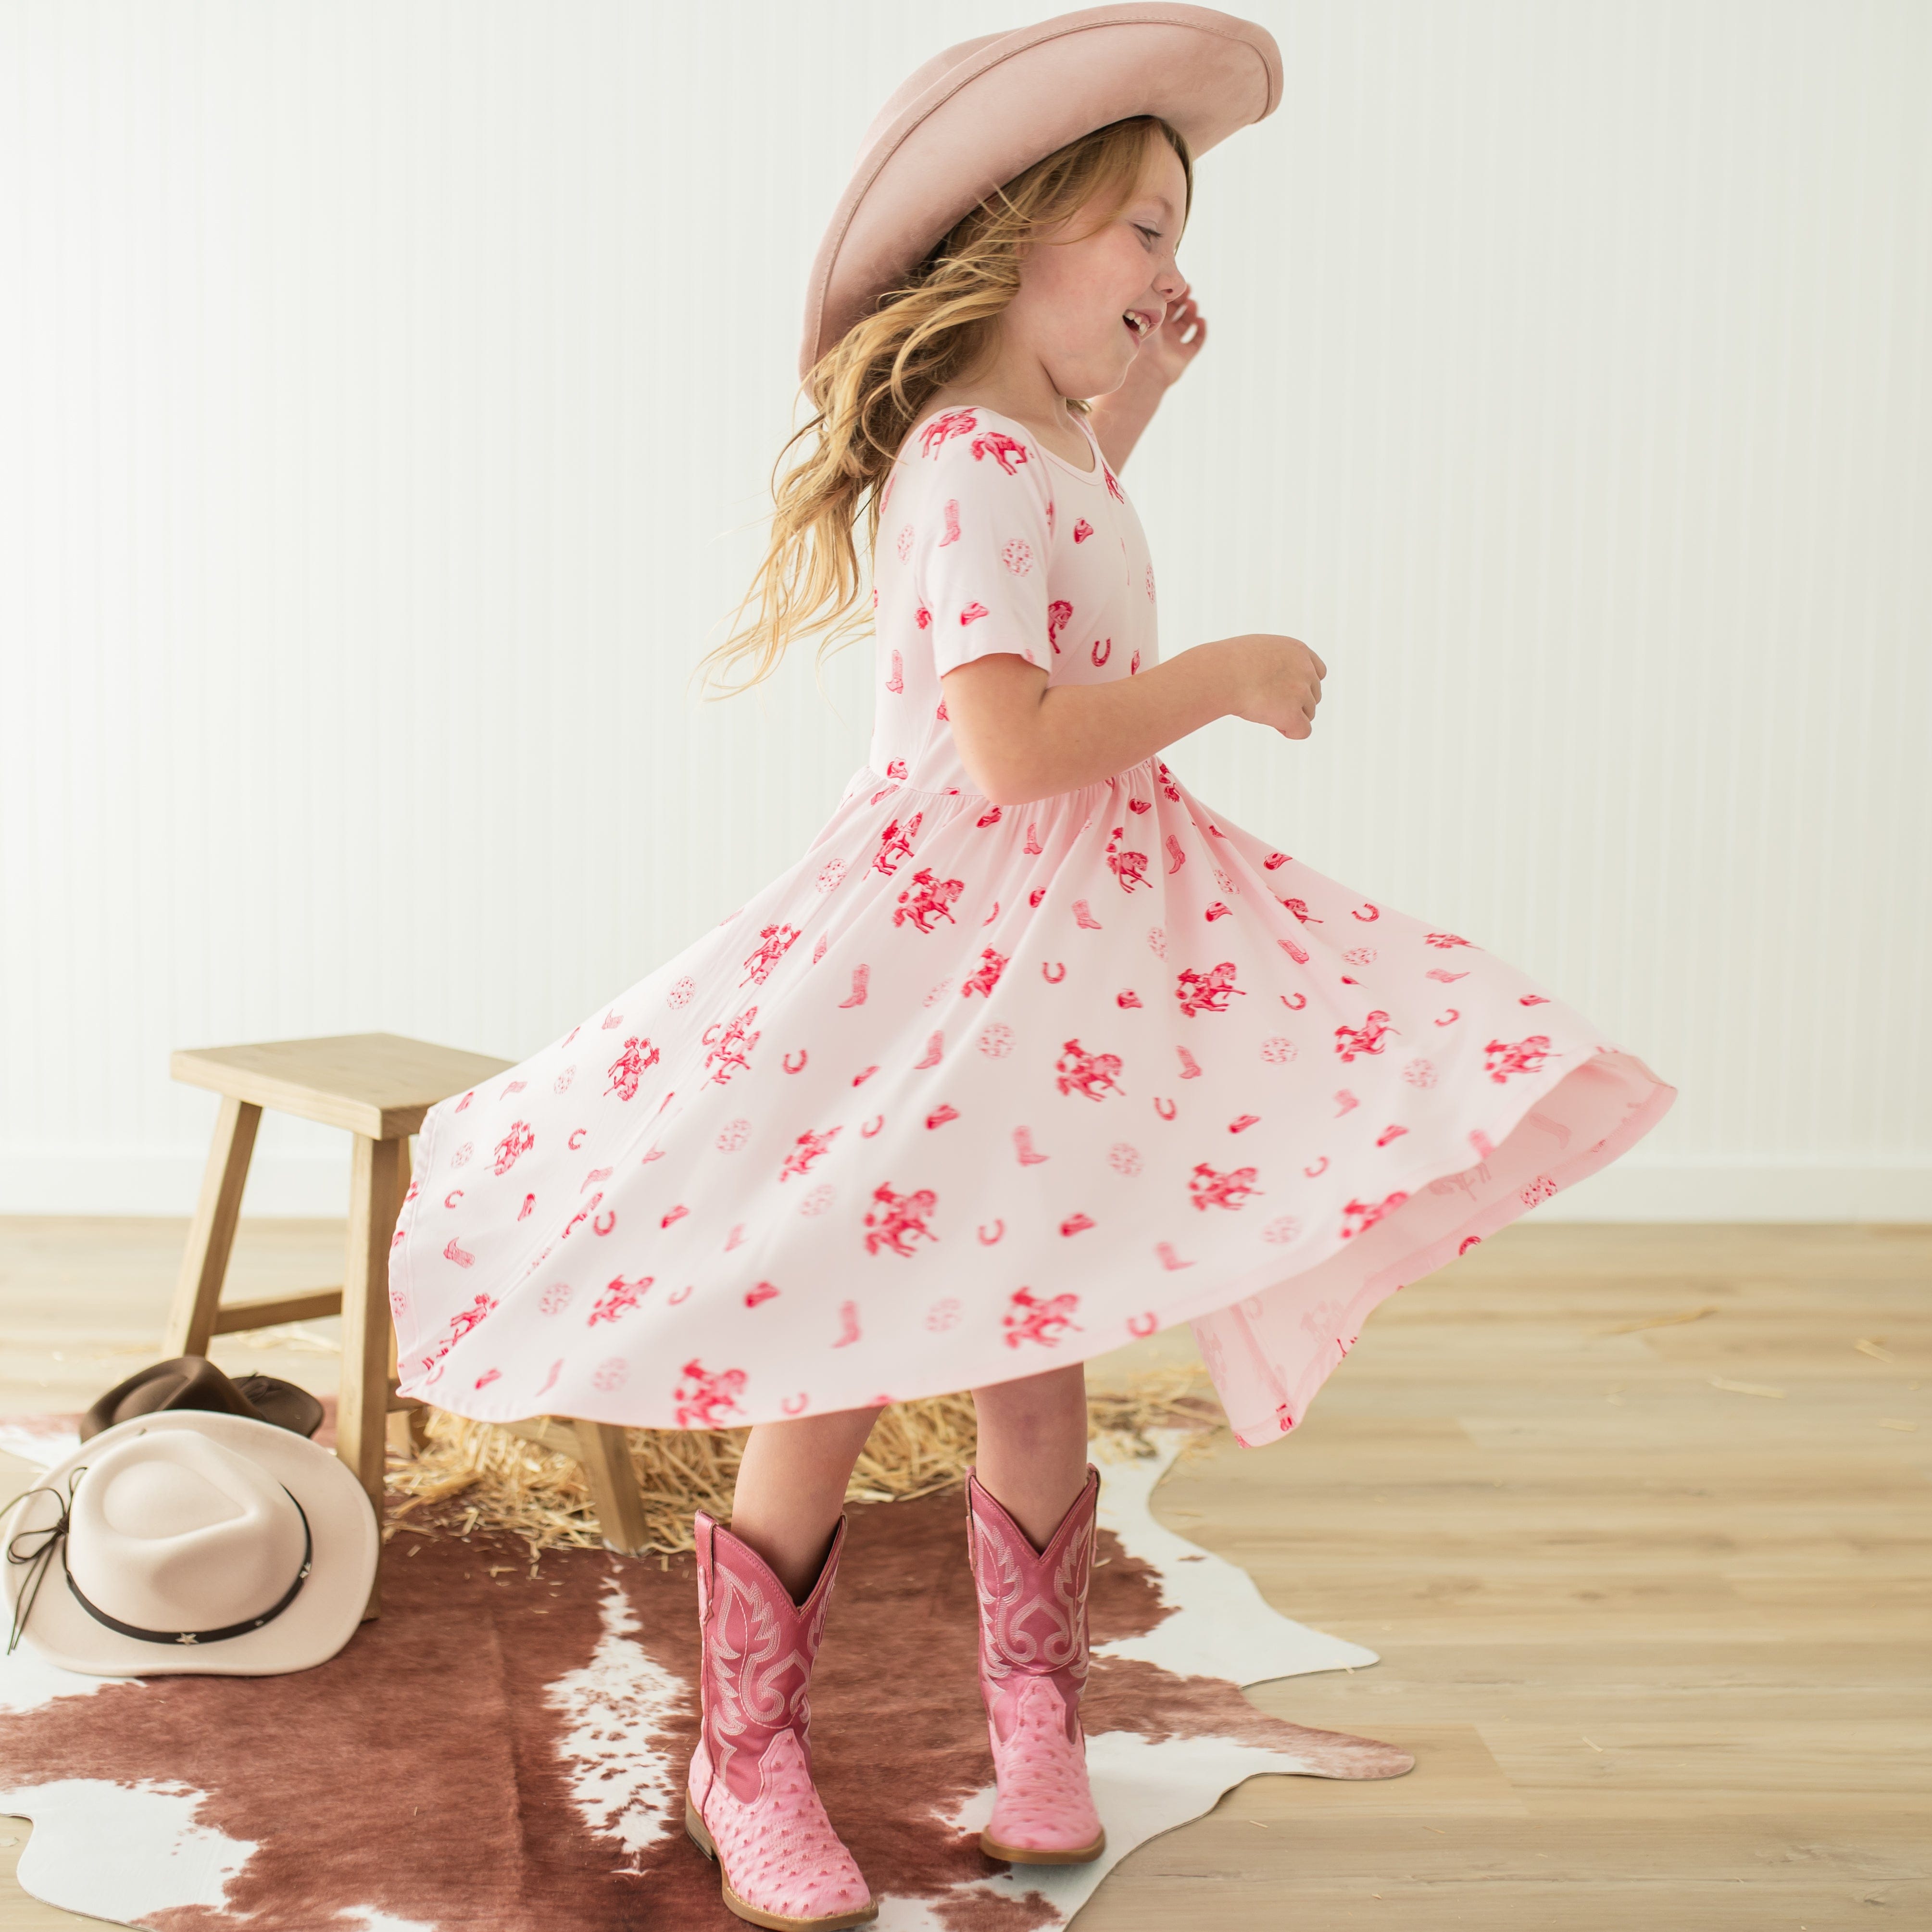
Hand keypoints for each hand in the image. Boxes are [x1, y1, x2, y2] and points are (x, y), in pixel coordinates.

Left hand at [1093, 281, 1206, 431]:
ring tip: (1192, 304)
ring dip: (1192, 311)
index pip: (1164, 305)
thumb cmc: (1139, 342)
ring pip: (1187, 323)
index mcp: (1151, 324)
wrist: (1145, 371)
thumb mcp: (1143, 318)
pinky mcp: (1184, 355)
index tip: (1177, 284)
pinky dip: (1200, 330)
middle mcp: (1163, 333)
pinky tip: (1200, 320)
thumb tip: (1152, 278)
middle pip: (1177, 311)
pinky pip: (1196, 341)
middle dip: (1183, 299)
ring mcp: (1174, 344)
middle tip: (1187, 290)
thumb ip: (1147, 300)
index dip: (1172, 294)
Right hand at [1222, 634, 1327, 740]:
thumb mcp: (1259, 650)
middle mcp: (1305, 670)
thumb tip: (1274, 681)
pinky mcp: (1293, 713)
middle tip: (1267, 703)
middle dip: (1295, 703)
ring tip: (1262, 709)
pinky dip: (1290, 731)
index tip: (1285, 692)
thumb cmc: (1228, 663)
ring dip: (1288, 716)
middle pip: (1313, 696)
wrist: (1222, 674)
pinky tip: (1273, 724)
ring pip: (1308, 714)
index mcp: (1298, 651)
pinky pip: (1303, 731)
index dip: (1302, 685)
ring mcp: (1301, 692)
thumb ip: (1275, 662)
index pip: (1318, 673)